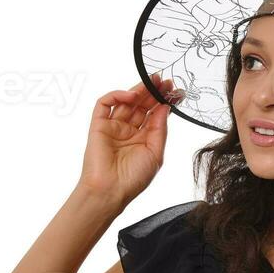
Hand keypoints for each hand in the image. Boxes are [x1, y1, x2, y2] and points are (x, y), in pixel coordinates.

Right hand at [78, 75, 182, 207]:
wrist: (110, 191)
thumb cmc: (133, 179)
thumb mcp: (155, 153)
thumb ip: (159, 128)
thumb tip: (165, 107)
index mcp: (143, 139)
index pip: (154, 114)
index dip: (164, 101)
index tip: (176, 91)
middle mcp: (128, 131)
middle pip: (141, 105)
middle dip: (153, 92)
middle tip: (164, 81)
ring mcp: (113, 127)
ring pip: (125, 102)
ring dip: (138, 90)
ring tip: (152, 83)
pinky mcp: (98, 125)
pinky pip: (104, 104)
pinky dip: (116, 95)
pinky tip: (131, 96)